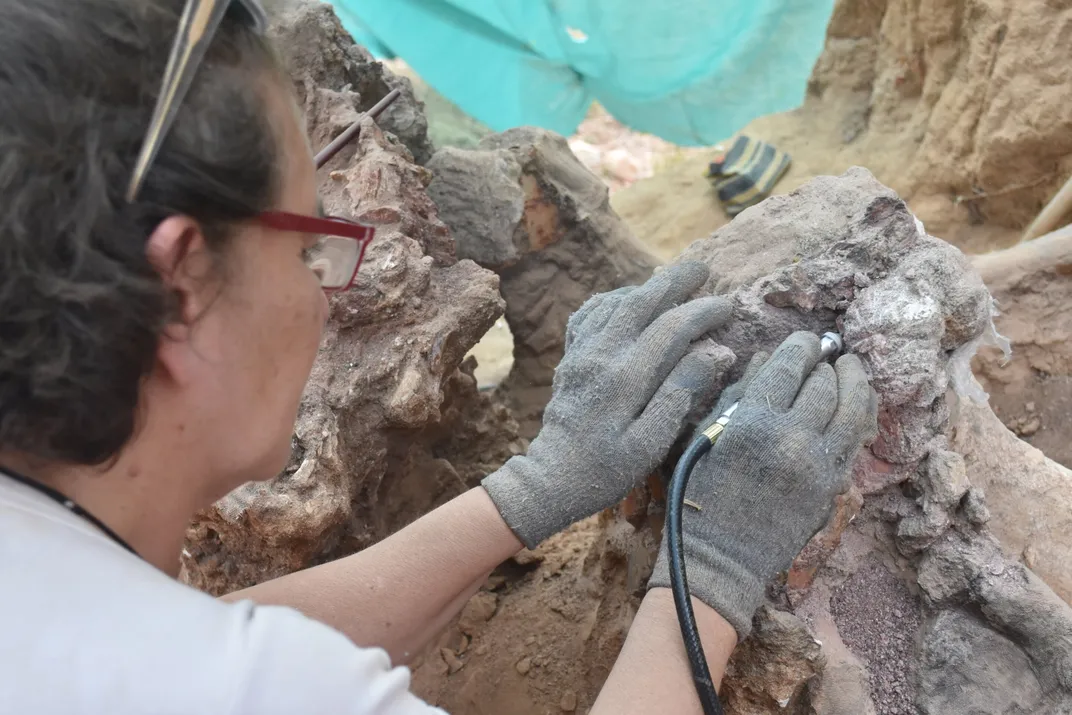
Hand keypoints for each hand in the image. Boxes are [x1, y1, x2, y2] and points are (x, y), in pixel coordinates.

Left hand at [483, 261, 733, 547]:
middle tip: (704, 268)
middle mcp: (600, 356)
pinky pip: (589, 315)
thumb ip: (681, 393)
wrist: (551, 478)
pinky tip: (627, 298)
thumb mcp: (651, 442)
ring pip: (614, 303)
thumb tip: (717, 352)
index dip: (702, 312)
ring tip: (673, 279)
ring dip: (646, 286)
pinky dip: (611, 299)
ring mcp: (581, 353)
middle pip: (640, 302)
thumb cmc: (607, 469)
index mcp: (624, 378)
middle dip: (675, 281)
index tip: (728, 306)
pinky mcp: (570, 358)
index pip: (670, 328)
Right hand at [649, 331, 877, 638]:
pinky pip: (855, 439)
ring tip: (850, 368)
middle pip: (824, 384)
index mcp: (752, 422)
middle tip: (826, 353)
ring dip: (854, 381)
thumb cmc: (701, 491)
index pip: (789, 367)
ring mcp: (817, 464)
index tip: (806, 340)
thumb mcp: (707, 434)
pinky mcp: (833, 486)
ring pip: (852, 408)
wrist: (721, 554)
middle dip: (826, 362)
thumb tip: (766, 358)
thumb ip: (737, 392)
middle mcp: (790, 438)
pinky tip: (855, 402)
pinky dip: (859, 414)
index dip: (802, 346)